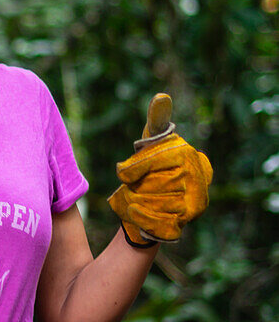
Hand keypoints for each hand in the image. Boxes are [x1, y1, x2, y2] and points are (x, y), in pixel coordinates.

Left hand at [108, 93, 212, 245]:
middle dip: (138, 185)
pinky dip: (142, 218)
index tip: (122, 173)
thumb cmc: (151, 167)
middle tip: (134, 186)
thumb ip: (156, 120)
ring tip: (137, 199)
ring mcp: (195, 203)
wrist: (152, 204)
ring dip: (137, 201)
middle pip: (157, 182)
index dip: (139, 166)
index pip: (162, 158)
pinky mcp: (186, 224)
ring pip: (156, 202)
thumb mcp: (152, 142)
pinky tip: (134, 213)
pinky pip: (159, 222)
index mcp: (189, 156)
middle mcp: (198, 179)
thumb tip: (161, 97)